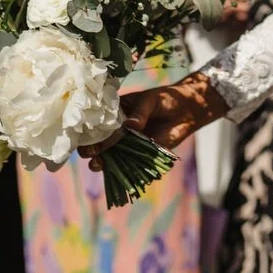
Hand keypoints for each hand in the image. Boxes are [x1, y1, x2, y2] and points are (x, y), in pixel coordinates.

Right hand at [84, 73, 228, 171]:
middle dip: (92, 149)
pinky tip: (115, 173)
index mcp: (116, 113)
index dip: (88, 130)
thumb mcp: (151, 100)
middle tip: (91, 153)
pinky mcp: (140, 155)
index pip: (96, 123)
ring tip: (97, 165)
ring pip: (110, 156)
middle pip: (99, 142)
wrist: (188, 110)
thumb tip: (130, 125)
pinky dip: (121, 170)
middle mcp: (118, 130)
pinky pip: (128, 165)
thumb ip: (141, 112)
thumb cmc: (166, 99)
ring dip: (102, 162)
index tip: (85, 137)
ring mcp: (127, 143)